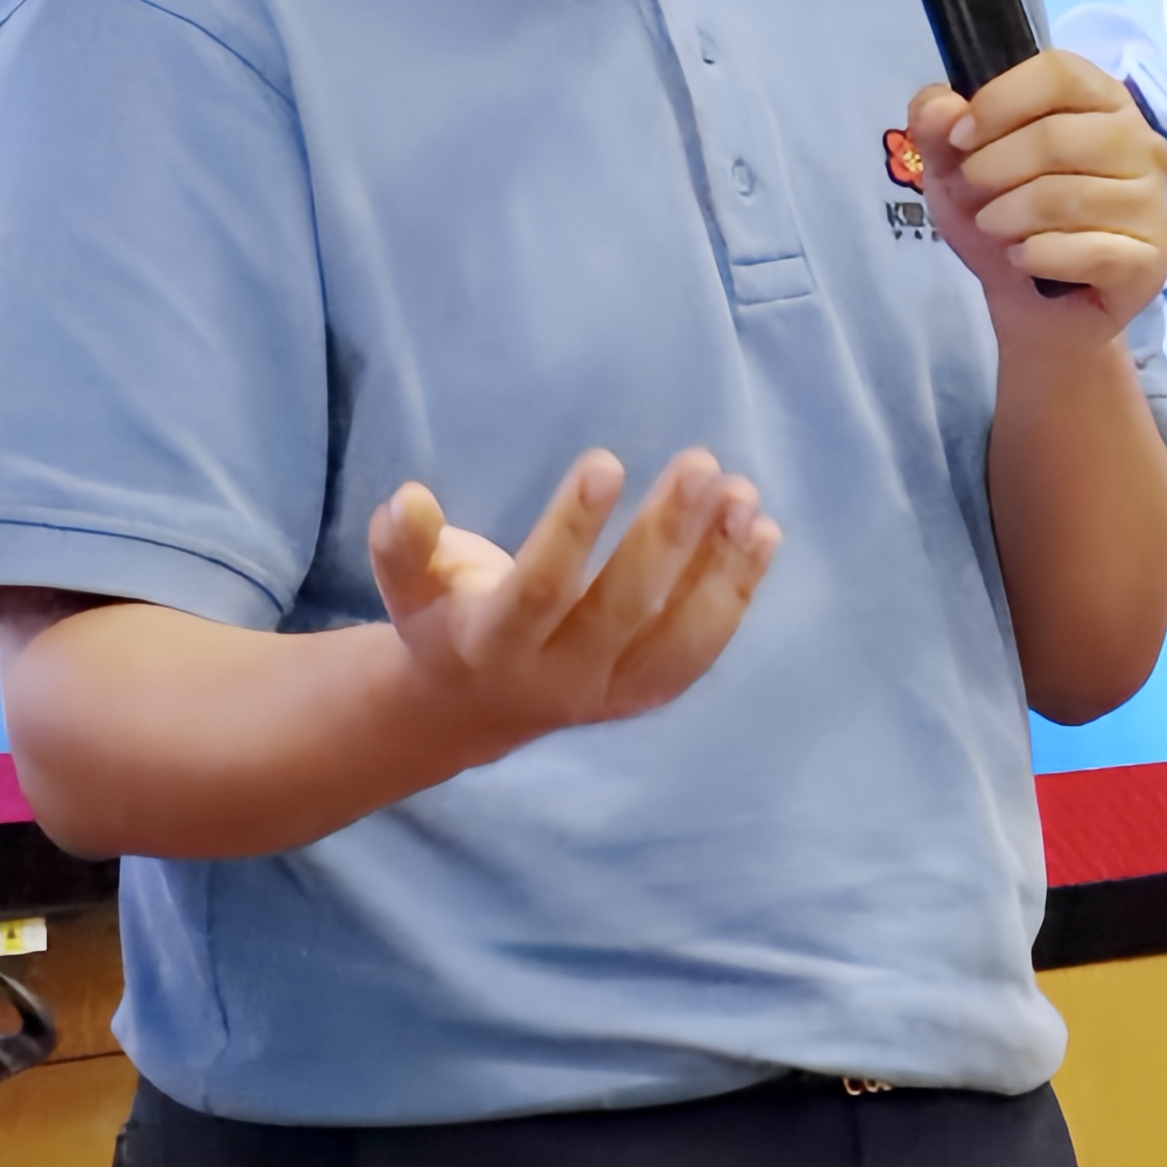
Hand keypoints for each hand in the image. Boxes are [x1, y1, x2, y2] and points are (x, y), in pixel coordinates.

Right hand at [367, 449, 778, 759]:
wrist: (473, 706)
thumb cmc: (448, 616)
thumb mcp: (411, 584)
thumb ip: (405, 546)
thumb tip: (408, 499)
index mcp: (492, 645)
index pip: (540, 588)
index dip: (573, 529)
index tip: (607, 460)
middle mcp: (556, 677)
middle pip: (621, 609)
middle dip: (664, 534)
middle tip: (699, 462)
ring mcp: (608, 692)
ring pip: (674, 635)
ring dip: (715, 563)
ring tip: (742, 492)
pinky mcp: (647, 693)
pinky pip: (700, 647)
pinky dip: (736, 591)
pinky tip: (761, 531)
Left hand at [914, 53, 1166, 330]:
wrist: (1036, 304)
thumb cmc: (1005, 216)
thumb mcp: (955, 167)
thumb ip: (937, 127)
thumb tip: (942, 109)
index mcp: (1101, 99)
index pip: (1060, 73)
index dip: (1000, 101)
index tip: (960, 138)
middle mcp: (1139, 141)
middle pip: (1057, 137)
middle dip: (992, 169)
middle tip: (972, 193)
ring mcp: (1152, 201)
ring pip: (1066, 198)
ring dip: (1008, 217)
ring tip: (993, 227)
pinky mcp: (1151, 259)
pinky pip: (1087, 251)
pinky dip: (1037, 257)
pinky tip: (1022, 258)